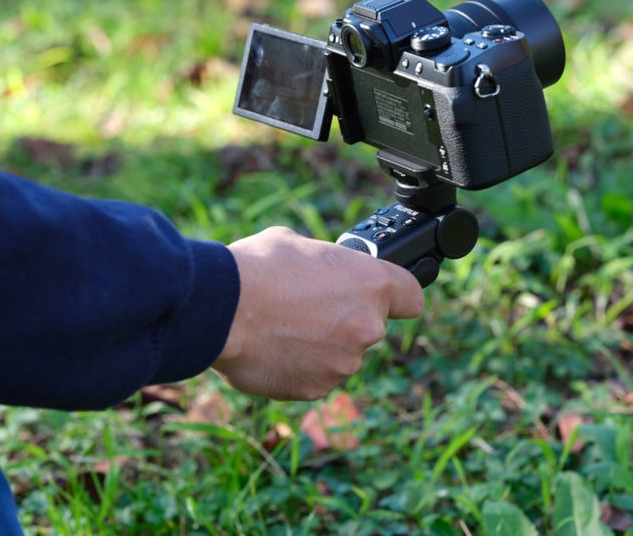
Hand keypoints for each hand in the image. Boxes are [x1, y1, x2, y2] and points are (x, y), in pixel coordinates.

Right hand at [214, 227, 423, 399]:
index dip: (396, 298)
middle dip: (343, 321)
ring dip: (318, 346)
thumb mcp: (297, 244)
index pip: (411, 298)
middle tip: (306, 308)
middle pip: (368, 327)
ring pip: (339, 355)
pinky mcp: (316, 389)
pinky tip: (271, 348)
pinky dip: (296, 367)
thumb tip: (315, 270)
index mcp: (372, 284)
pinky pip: (313, 377)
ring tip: (280, 327)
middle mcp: (367, 327)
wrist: (221, 309)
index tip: (380, 299)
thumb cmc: (257, 267)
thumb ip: (322, 264)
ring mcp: (344, 363)